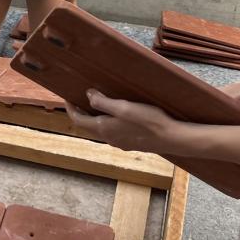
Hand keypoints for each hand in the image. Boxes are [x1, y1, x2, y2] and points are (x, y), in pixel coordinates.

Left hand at [66, 91, 185, 153]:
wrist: (171, 138)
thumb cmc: (148, 121)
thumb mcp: (124, 107)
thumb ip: (103, 102)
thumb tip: (88, 96)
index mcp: (104, 129)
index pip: (78, 120)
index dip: (71, 109)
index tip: (68, 98)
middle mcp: (109, 138)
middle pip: (87, 126)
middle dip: (80, 113)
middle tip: (79, 100)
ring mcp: (119, 143)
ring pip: (99, 130)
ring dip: (93, 118)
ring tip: (94, 105)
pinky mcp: (130, 143)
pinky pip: (111, 133)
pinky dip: (106, 123)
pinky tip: (114, 116)